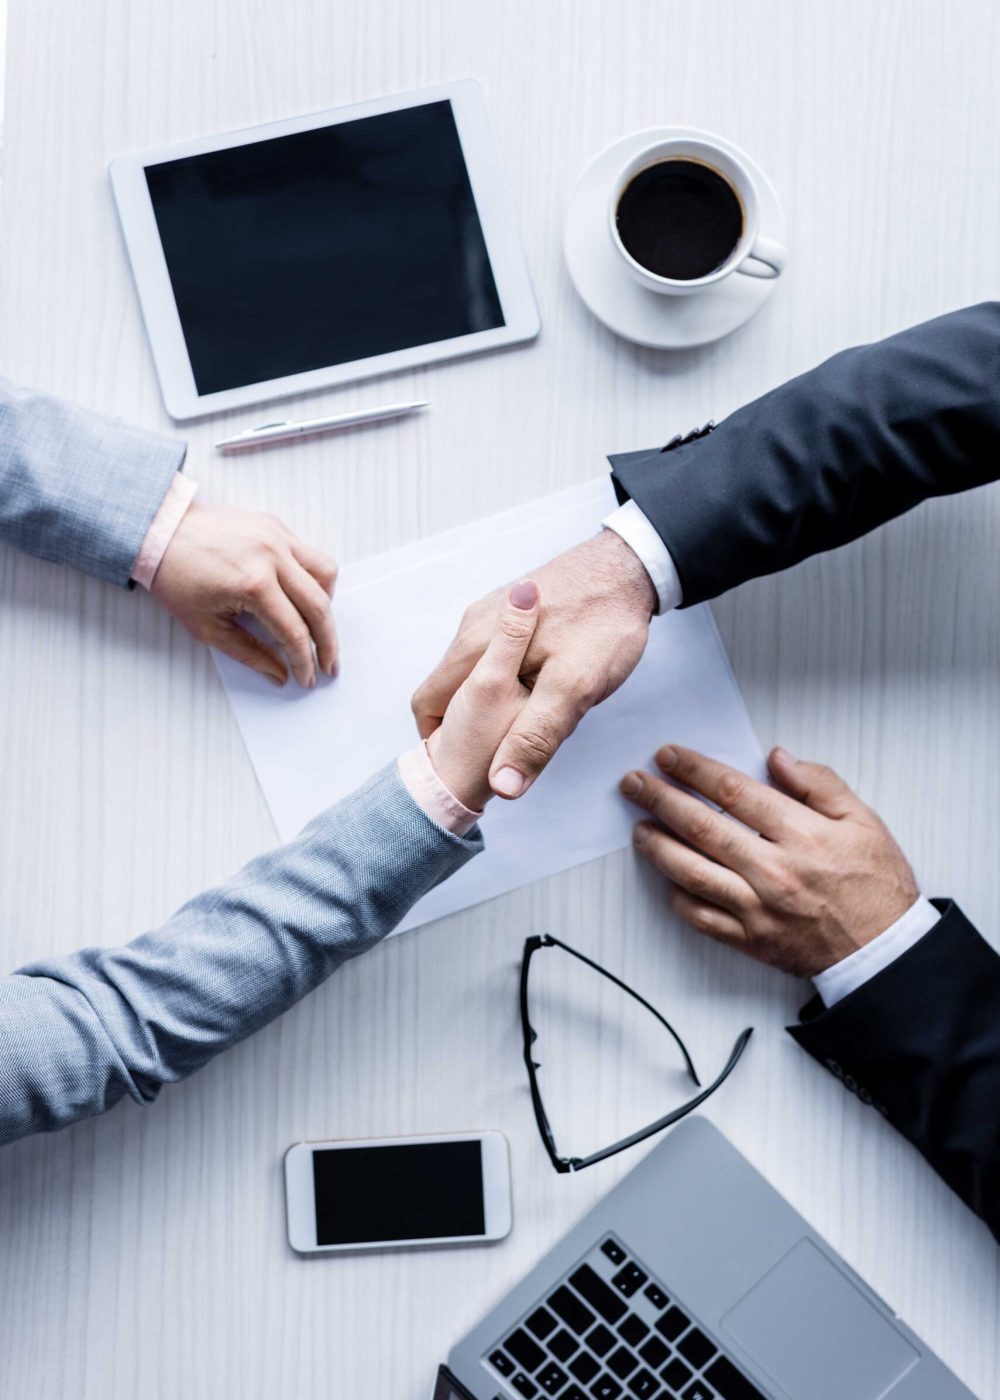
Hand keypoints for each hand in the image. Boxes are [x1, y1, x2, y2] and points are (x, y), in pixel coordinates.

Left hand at [151, 502, 338, 686]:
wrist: (159, 531)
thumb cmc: (176, 578)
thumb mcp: (207, 627)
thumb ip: (249, 653)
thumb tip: (280, 674)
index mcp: (253, 584)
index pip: (294, 632)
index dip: (304, 661)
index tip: (307, 678)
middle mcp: (272, 557)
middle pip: (319, 606)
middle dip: (328, 642)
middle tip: (330, 664)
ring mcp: (277, 537)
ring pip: (326, 573)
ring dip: (327, 604)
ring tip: (317, 625)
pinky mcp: (275, 525)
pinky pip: (310, 553)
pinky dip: (313, 577)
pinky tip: (301, 594)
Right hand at [413, 530, 654, 800]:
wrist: (632, 567)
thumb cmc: (604, 624)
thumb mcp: (574, 688)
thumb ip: (535, 735)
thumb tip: (503, 787)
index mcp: (473, 646)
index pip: (428, 704)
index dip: (443, 741)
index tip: (475, 762)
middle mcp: (472, 625)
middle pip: (452, 691)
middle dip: (475, 723)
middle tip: (517, 742)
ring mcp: (491, 613)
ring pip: (477, 675)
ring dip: (496, 702)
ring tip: (537, 714)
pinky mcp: (514, 609)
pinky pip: (498, 657)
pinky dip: (513, 680)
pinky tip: (548, 683)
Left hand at [621, 744, 918, 976]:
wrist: (884, 953)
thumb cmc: (876, 885)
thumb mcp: (863, 821)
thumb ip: (819, 783)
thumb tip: (777, 758)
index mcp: (801, 835)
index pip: (732, 792)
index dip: (694, 770)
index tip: (669, 757)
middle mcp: (773, 870)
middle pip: (700, 827)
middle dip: (660, 800)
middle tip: (634, 783)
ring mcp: (757, 908)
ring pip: (691, 872)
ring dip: (657, 846)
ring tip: (639, 826)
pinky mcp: (750, 940)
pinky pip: (700, 917)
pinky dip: (677, 896)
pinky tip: (667, 877)